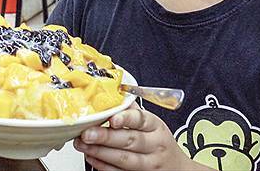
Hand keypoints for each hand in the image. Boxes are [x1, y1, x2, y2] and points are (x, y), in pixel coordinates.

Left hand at [74, 103, 206, 170]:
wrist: (176, 169)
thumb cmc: (159, 142)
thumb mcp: (152, 124)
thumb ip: (133, 111)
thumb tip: (111, 94)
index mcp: (156, 127)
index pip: (141, 120)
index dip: (126, 119)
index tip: (112, 119)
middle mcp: (154, 145)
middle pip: (130, 141)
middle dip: (105, 137)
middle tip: (87, 133)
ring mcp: (148, 164)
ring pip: (123, 159)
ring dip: (100, 152)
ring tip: (82, 144)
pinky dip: (103, 165)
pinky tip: (91, 157)